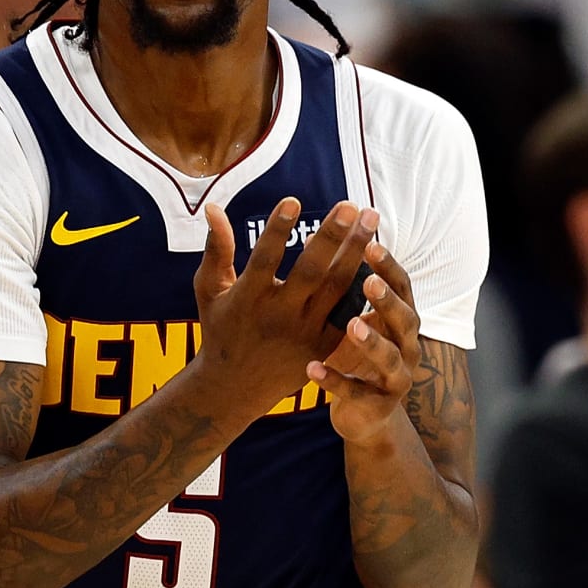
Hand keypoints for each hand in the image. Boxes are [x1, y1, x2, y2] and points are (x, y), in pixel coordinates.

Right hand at [191, 198, 375, 420]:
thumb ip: (216, 249)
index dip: (277, 230)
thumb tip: (213, 207)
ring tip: (371, 218)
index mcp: (247, 299)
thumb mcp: (210, 290)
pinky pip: (348, 312)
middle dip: (332, 237)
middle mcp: (278, 316)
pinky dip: (364, 285)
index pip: (264, 260)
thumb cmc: (221, 328)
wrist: (235, 387)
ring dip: (356, 252)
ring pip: (336, 288)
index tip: (294, 200)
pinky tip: (377, 255)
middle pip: (310, 272)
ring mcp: (304, 333)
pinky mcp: (323, 346)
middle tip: (351, 205)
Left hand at [305, 239, 419, 442]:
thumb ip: (347, 283)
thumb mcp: (355, 317)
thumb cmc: (357, 354)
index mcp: (401, 320)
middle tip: (369, 281)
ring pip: (389, 358)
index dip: (389, 266)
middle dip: (388, 301)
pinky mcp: (377, 405)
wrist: (366, 415)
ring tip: (352, 325)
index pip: (402, 286)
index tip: (371, 242)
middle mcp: (407, 347)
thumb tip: (324, 233)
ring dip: (372, 341)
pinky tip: (312, 369)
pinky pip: (356, 393)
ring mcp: (396, 378)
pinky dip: (335, 381)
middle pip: (405, 319)